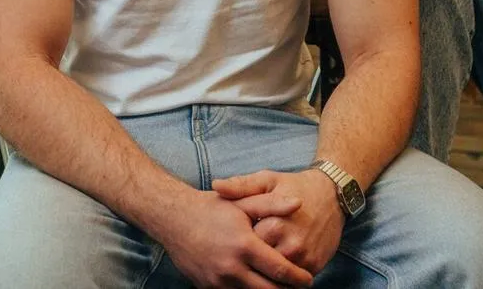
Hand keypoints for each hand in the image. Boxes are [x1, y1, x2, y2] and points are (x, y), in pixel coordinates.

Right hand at [154, 190, 313, 287]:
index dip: (298, 278)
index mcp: (244, 246)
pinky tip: (257, 283)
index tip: (308, 279)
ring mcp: (218, 281)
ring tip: (279, 286)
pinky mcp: (208, 288)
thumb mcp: (242, 202)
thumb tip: (298, 203)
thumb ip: (271, 204)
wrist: (173, 219)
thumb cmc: (211, 208)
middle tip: (298, 287)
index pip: (280, 270)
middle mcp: (232, 268)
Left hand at [213, 169, 344, 276]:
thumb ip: (241, 186)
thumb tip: (216, 185)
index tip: (233, 240)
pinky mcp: (315, 265)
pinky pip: (293, 279)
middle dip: (251, 261)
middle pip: (261, 265)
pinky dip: (283, 276)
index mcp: (274, 225)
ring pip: (277, 276)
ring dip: (266, 271)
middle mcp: (291, 245)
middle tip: (243, 255)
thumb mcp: (267, 180)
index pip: (247, 247)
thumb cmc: (294, 185)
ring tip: (256, 262)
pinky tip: (273, 267)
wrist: (332, 194)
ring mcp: (305, 258)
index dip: (238, 244)